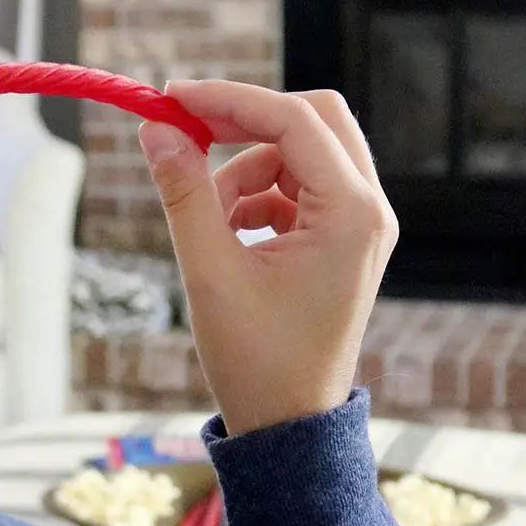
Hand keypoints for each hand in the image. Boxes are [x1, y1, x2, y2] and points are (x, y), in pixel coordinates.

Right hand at [138, 83, 397, 434]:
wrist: (289, 427)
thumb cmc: (255, 360)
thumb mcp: (209, 270)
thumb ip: (183, 190)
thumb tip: (155, 128)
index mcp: (351, 214)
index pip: (293, 120)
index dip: (228, 99)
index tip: (172, 98)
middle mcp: (369, 210)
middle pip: (314, 119)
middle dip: (246, 119)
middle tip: (187, 129)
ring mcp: (361, 225)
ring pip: (302, 152)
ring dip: (246, 167)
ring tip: (208, 218)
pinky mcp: (343, 239)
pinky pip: (299, 187)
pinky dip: (258, 195)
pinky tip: (229, 234)